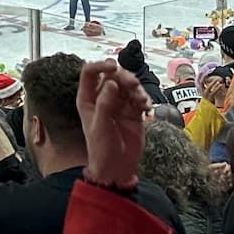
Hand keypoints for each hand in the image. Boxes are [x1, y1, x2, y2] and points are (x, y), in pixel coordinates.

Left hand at [77, 58, 149, 190]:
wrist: (117, 168)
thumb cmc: (101, 150)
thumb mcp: (100, 126)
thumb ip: (105, 103)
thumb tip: (111, 82)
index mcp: (88, 98)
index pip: (90, 72)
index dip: (101, 65)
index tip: (114, 67)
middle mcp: (103, 97)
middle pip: (113, 75)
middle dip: (124, 76)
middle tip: (133, 84)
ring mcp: (119, 103)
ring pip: (128, 84)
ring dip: (136, 87)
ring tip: (141, 99)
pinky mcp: (133, 110)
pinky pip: (139, 97)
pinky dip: (144, 98)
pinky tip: (146, 107)